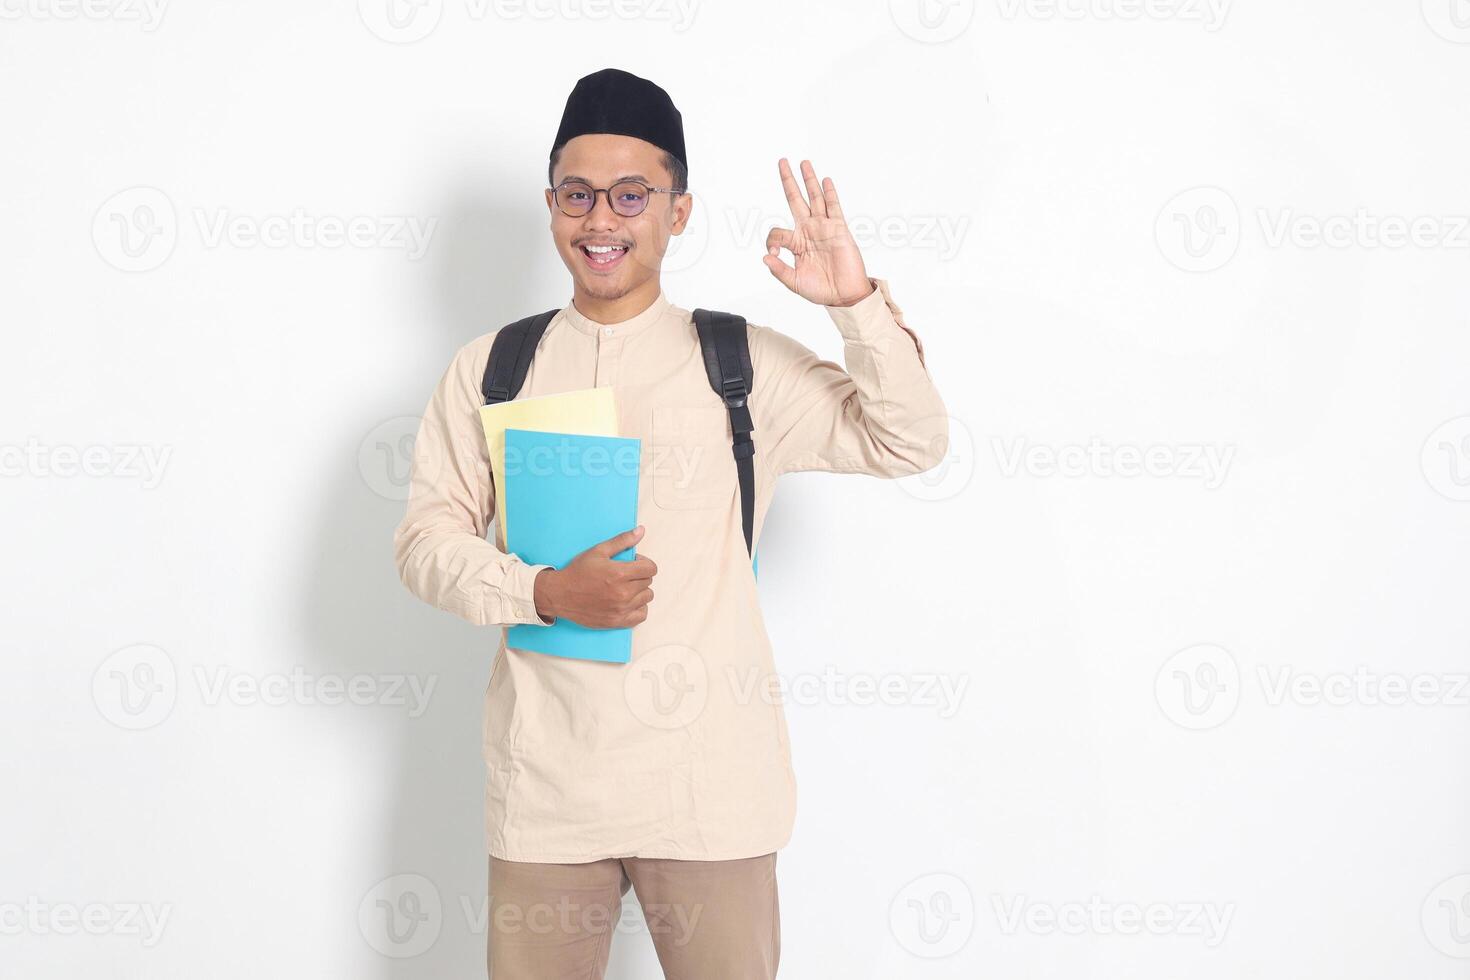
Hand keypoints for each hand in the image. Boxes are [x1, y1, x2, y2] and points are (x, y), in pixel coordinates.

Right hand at [532, 526, 656, 628]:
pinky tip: (627, 602)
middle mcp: (623, 593)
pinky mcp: (617, 621)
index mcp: (620, 573)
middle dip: (640, 575)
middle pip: (648, 582)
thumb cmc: (577, 572)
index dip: (644, 563)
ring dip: (639, 591)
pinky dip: (638, 608)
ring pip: (646, 598)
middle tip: (625, 574)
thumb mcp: (598, 551)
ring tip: (625, 587)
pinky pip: (641, 615)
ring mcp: (621, 609)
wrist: (560, 594)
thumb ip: (622, 541)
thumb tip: (640, 531)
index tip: (634, 563)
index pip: (651, 568)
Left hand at [763, 158, 873, 307]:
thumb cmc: (821, 289)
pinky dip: (829, 193)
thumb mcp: (794, 282)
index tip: (774, 253)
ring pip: (815, 198)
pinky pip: (833, 207)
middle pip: (796, 199)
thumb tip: (765, 257)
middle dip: (789, 181)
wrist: (844, 295)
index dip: (771, 241)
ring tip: (804, 163)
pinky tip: (825, 180)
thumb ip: (779, 270)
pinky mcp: (839, 229)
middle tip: (782, 161)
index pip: (777, 232)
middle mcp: (809, 231)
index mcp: (796, 243)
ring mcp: (824, 228)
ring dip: (809, 180)